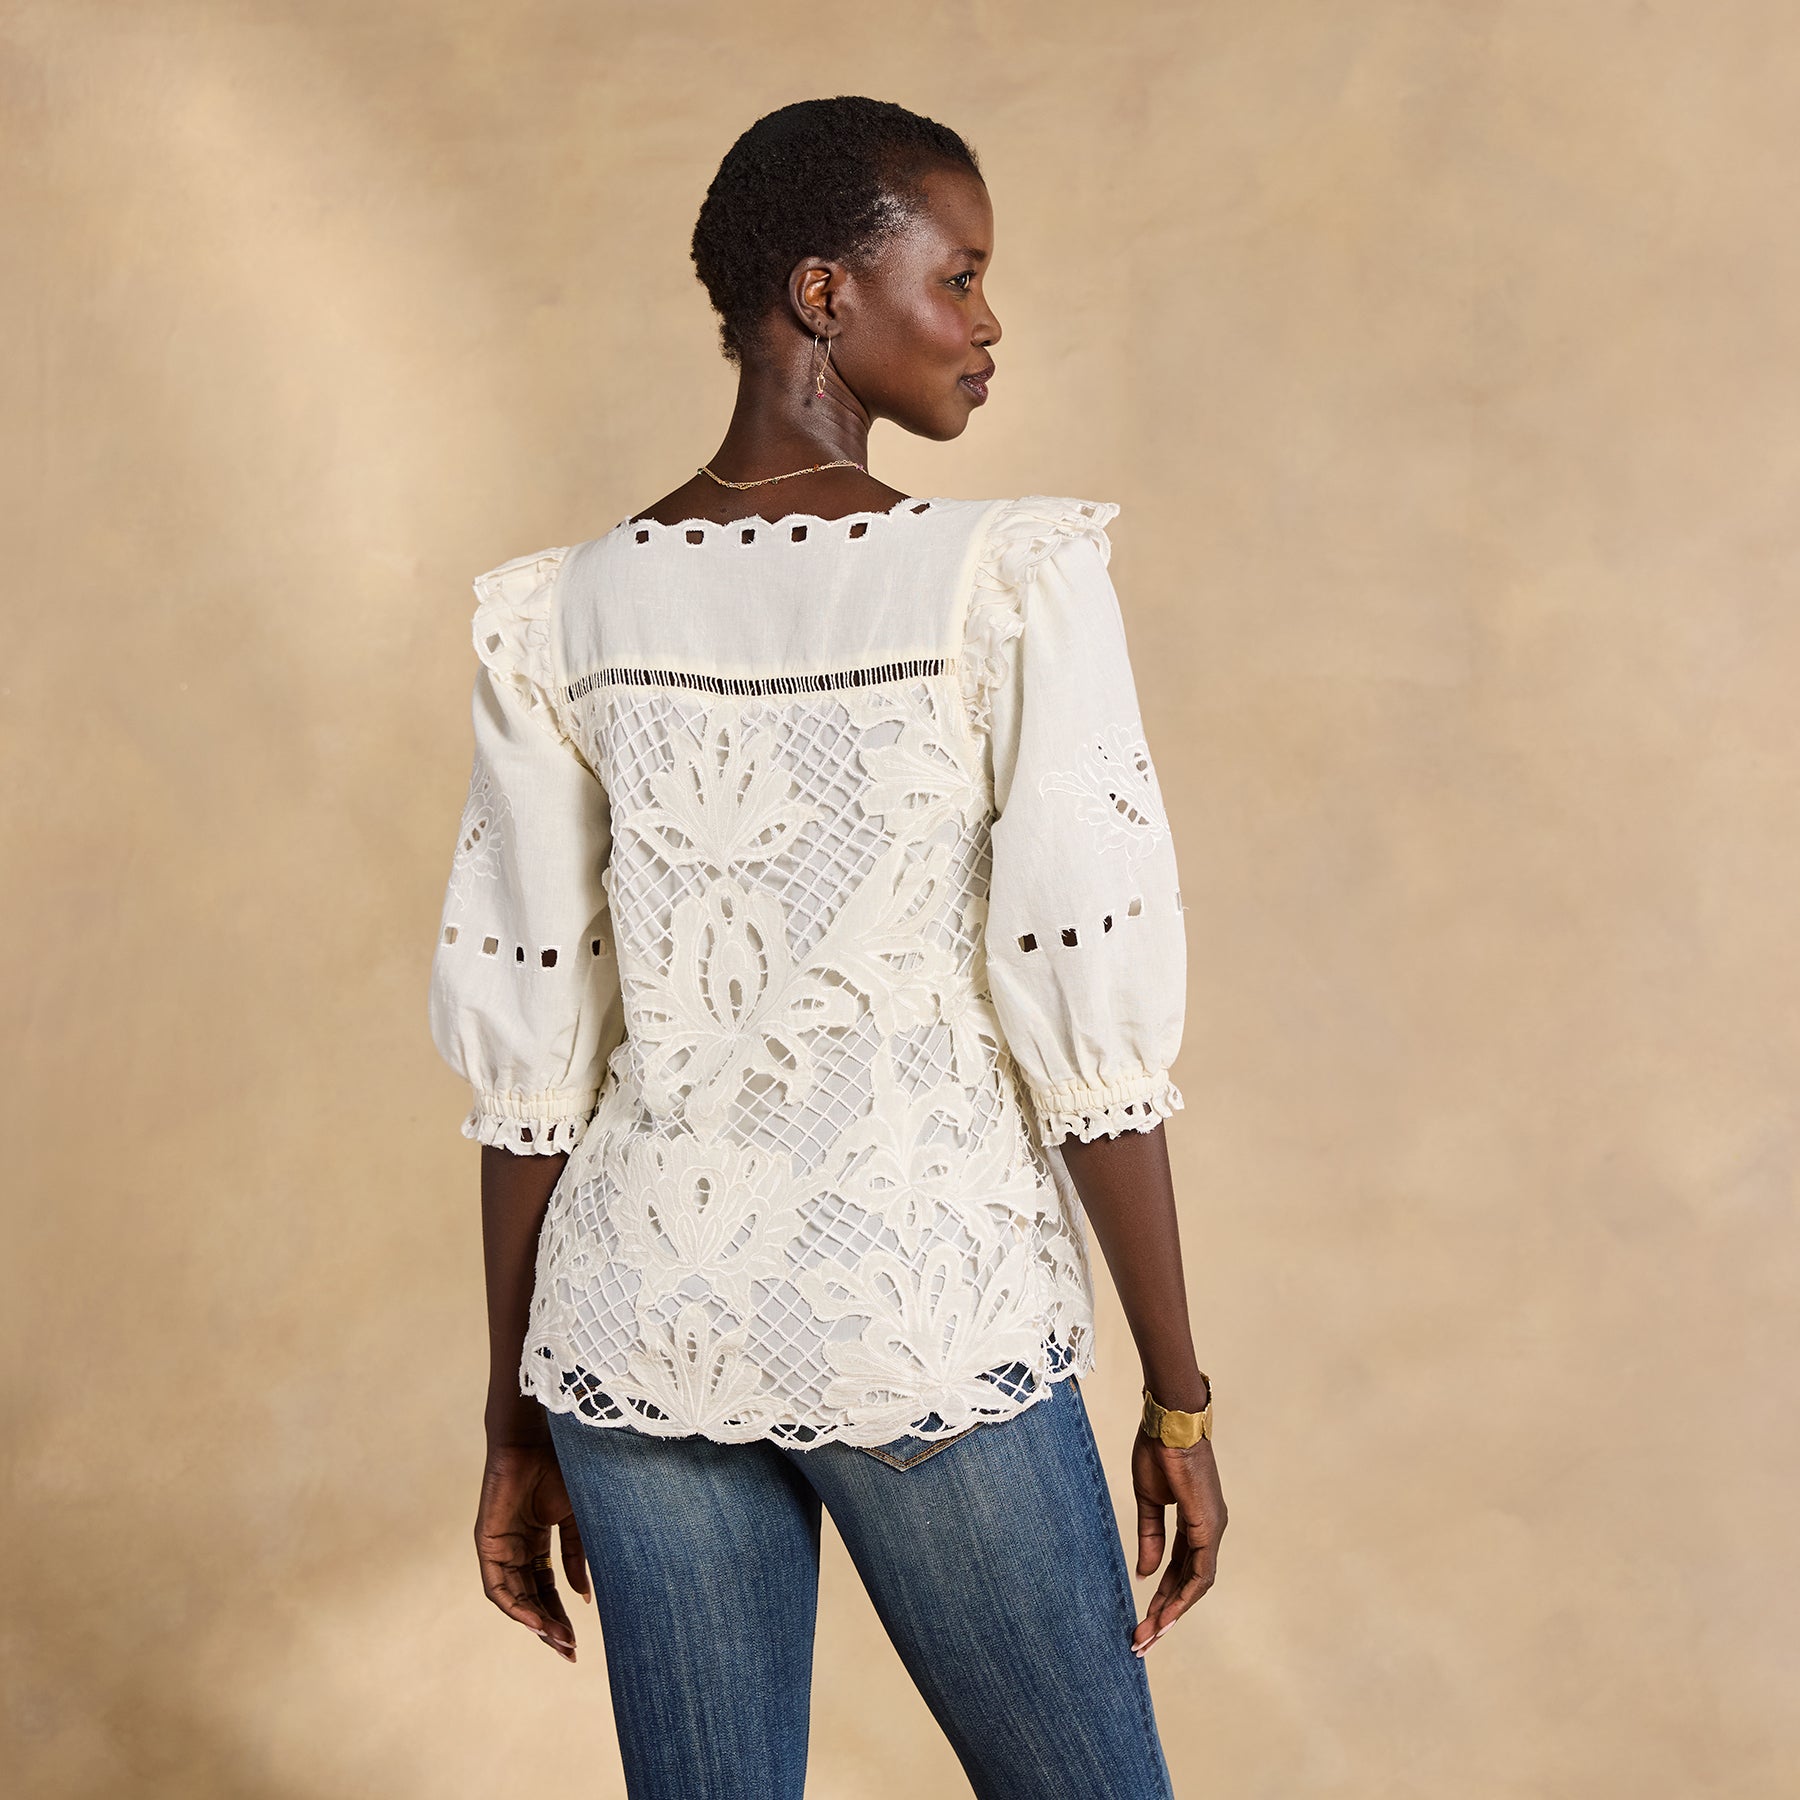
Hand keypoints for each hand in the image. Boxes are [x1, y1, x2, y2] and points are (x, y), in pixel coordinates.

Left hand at [475, 1440, 590, 1661]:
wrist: (540, 1437)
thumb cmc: (563, 1468)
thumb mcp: (577, 1519)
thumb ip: (578, 1556)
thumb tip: (582, 1596)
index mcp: (539, 1539)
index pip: (548, 1587)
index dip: (562, 1613)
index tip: (578, 1639)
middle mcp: (518, 1547)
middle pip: (532, 1598)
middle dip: (551, 1625)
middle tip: (570, 1651)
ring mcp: (501, 1546)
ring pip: (515, 1597)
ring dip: (535, 1622)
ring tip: (557, 1640)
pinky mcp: (487, 1543)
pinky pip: (497, 1586)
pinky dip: (515, 1606)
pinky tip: (535, 1621)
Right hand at [1129, 1430, 1226, 1654]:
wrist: (1167, 1424)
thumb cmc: (1158, 1452)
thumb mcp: (1148, 1501)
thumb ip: (1150, 1537)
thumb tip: (1147, 1574)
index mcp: (1195, 1522)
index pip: (1180, 1569)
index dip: (1163, 1595)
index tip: (1143, 1617)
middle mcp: (1209, 1529)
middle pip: (1189, 1583)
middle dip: (1166, 1612)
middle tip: (1143, 1639)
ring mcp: (1212, 1529)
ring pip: (1197, 1583)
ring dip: (1173, 1611)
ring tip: (1149, 1634)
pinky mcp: (1208, 1526)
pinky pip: (1200, 1572)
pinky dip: (1184, 1595)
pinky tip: (1166, 1614)